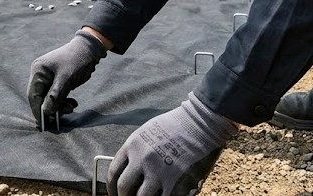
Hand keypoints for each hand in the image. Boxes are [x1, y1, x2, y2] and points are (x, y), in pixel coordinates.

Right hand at [27, 30, 106, 125]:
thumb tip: (45, 112)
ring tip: (71, 107)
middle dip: (50, 108)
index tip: (44, 124)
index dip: (38, 110)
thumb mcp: (66, 79)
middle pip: (40, 97)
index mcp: (38, 71)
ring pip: (49, 98)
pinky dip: (63, 101)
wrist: (89, 50)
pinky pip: (56, 95)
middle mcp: (40, 74)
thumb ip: (54, 96)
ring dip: (59, 105)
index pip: (33, 95)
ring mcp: (48, 77)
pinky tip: (72, 103)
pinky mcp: (56, 80)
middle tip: (62, 117)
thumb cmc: (76, 61)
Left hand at [107, 92, 236, 195]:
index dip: (112, 187)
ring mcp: (159, 172)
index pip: (114, 172)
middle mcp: (142, 160)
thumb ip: (136, 151)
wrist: (200, 124)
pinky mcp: (176, 183)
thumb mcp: (147, 132)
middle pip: (124, 187)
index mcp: (133, 146)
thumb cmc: (175, 125)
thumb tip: (130, 169)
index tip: (115, 193)